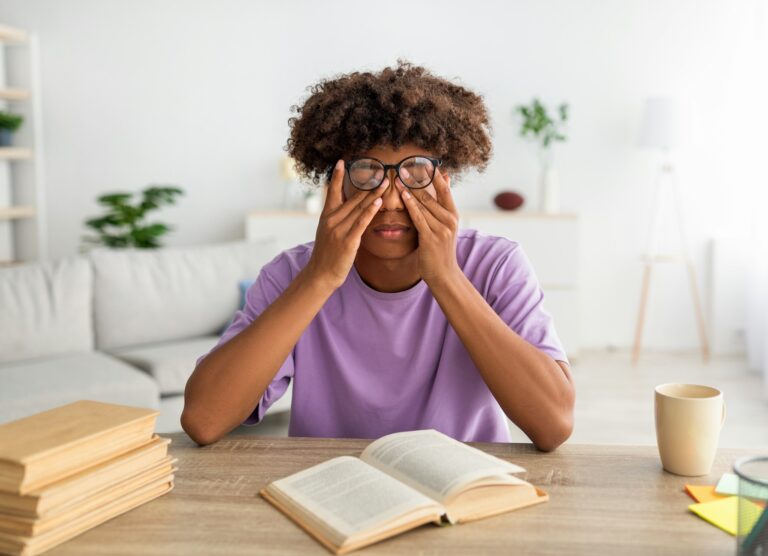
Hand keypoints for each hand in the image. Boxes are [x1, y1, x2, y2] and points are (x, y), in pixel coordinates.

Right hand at [305, 160, 387, 289]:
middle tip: (378, 170)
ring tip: (384, 182)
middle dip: (366, 184)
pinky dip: (370, 211)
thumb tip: (346, 207)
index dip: (336, 176)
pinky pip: (361, 222)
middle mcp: (331, 220)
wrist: (320, 274)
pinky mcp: (348, 240)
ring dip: (373, 194)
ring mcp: (339, 229)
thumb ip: (336, 218)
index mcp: (326, 216)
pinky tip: (378, 202)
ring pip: (358, 207)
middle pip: (351, 197)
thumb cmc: (327, 254)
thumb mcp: (327, 232)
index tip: (342, 161)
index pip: (332, 191)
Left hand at [396, 169, 460, 284]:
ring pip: (424, 205)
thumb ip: (443, 204)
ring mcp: (441, 229)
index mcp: (454, 215)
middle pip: (432, 194)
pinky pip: (418, 217)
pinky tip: (403, 195)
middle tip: (405, 166)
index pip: (445, 189)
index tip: (424, 162)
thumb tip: (446, 179)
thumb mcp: (446, 226)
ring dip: (410, 190)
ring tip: (399, 178)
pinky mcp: (431, 237)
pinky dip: (410, 205)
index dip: (435, 175)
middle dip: (418, 180)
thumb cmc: (441, 250)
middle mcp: (450, 220)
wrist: (444, 274)